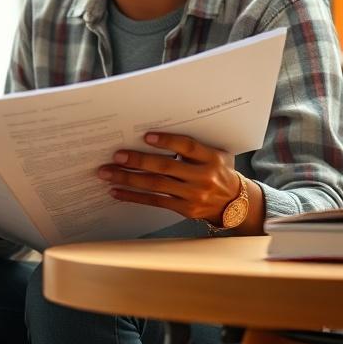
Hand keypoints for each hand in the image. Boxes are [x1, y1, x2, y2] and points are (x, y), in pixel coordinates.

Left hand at [97, 132, 239, 224]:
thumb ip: (192, 146)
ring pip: (156, 186)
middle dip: (138, 161)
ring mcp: (193, 195)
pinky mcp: (184, 209)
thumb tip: (153, 134)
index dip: (167, 141)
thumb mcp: (214, 154)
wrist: (235, 202)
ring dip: (128, 179)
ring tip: (107, 173)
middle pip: (165, 168)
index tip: (146, 137)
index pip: (187, 147)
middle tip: (117, 156)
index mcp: (211, 158)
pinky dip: (133, 196)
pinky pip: (155, 201)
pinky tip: (116, 191)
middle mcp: (203, 177)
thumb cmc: (218, 171)